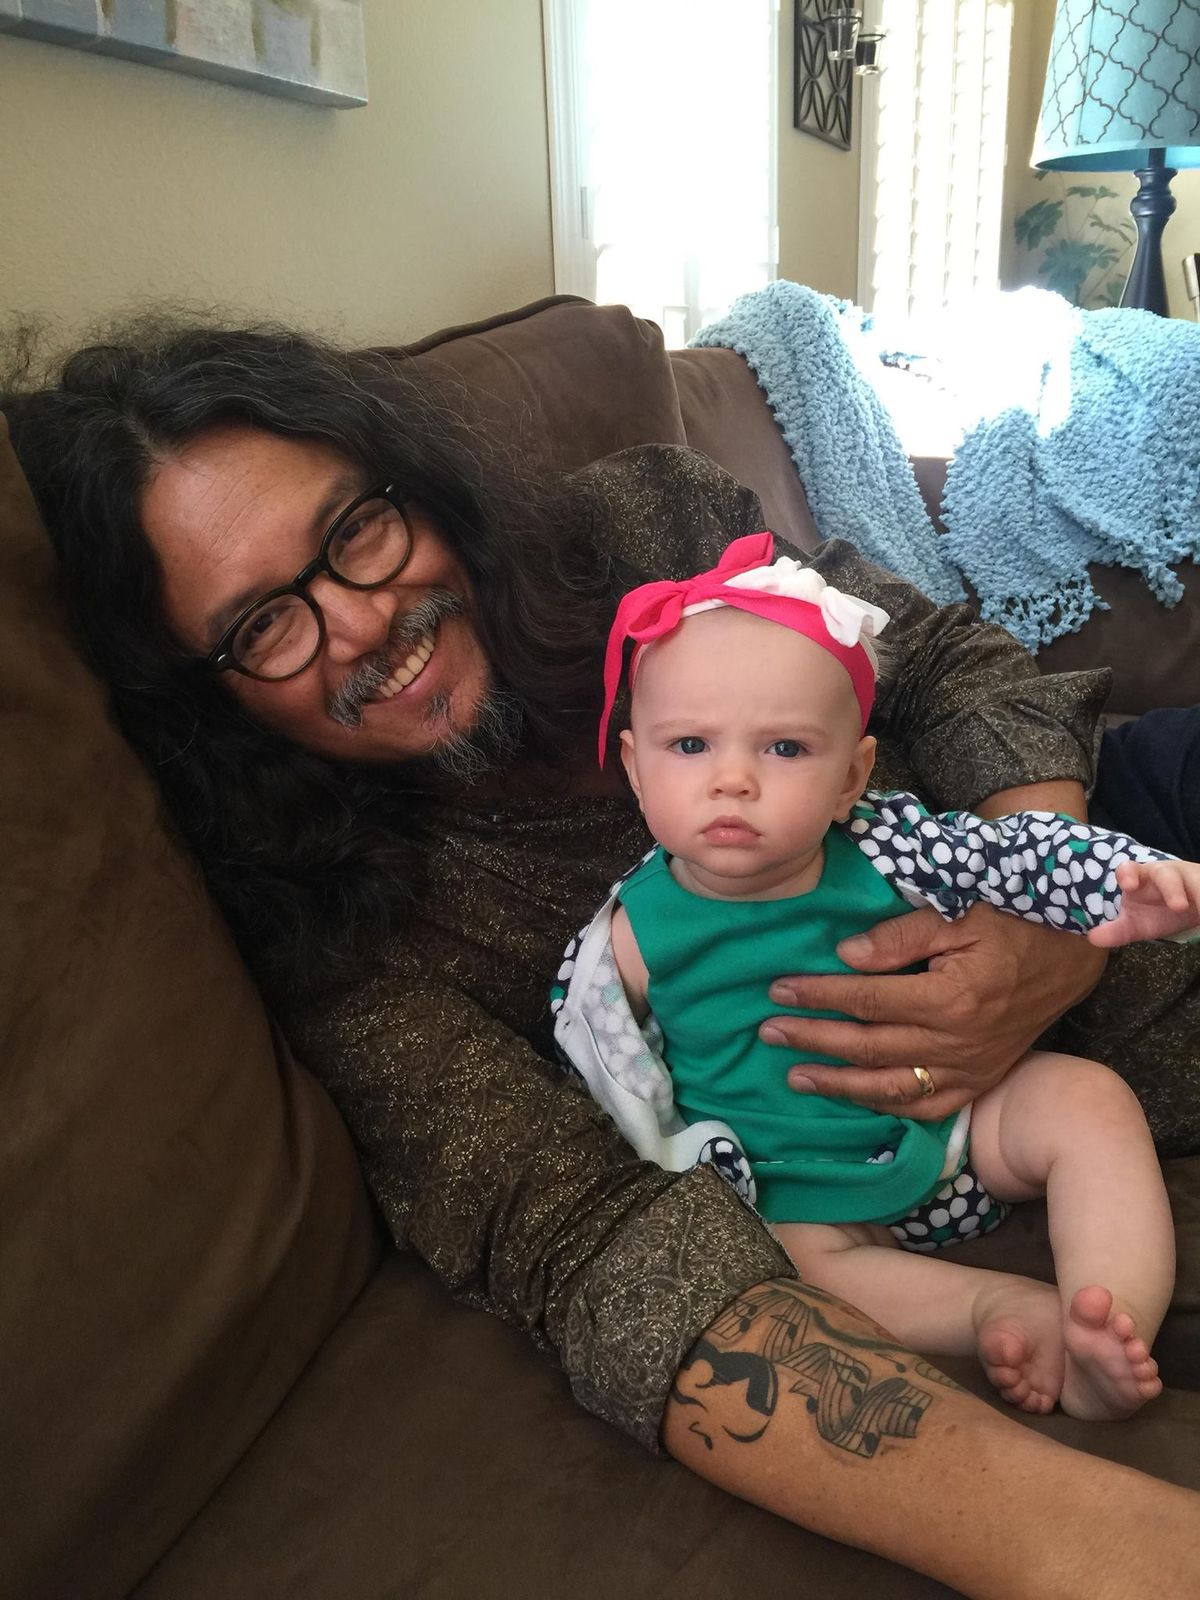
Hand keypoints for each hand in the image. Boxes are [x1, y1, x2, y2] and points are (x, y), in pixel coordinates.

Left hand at [759, 903, 1106, 1118]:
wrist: (1070, 954)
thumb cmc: (1011, 922)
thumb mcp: (958, 913)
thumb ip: (900, 937)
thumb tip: (846, 956)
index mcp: (951, 998)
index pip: (866, 1000)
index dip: (819, 995)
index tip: (778, 989)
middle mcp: (958, 1042)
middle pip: (869, 1047)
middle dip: (814, 1040)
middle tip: (769, 1032)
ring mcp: (971, 1068)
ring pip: (893, 1086)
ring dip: (839, 1084)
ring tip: (796, 1077)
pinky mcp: (980, 1081)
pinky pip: (927, 1106)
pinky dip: (886, 1107)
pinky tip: (853, 1099)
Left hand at [1088, 858, 1199, 947]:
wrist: (1186, 905)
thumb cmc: (1154, 911)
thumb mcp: (1136, 924)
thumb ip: (1116, 931)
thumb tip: (1093, 938)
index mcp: (1140, 878)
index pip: (1129, 869)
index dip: (1128, 874)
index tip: (1129, 885)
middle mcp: (1165, 874)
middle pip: (1167, 876)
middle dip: (1172, 889)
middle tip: (1178, 906)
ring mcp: (1189, 877)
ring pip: (1196, 881)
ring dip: (1199, 893)